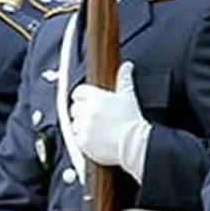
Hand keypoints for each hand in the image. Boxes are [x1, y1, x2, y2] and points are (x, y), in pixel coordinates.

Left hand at [70, 61, 151, 181]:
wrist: (134, 144)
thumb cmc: (132, 120)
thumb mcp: (128, 96)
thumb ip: (124, 78)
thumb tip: (127, 66)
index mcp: (97, 98)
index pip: (79, 92)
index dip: (82, 96)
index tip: (86, 101)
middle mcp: (88, 111)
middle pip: (75, 107)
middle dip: (82, 111)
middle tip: (94, 117)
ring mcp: (84, 127)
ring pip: (74, 122)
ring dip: (82, 125)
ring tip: (96, 129)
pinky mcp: (82, 142)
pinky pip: (75, 137)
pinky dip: (82, 138)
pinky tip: (94, 139)